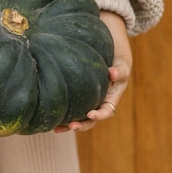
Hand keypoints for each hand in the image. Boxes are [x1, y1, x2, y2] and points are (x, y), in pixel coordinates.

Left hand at [56, 10, 131, 132]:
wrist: (107, 44)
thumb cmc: (116, 54)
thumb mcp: (122, 62)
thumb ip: (119, 69)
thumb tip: (112, 73)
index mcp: (111, 96)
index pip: (107, 110)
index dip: (100, 115)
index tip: (90, 114)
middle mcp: (99, 100)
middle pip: (91, 118)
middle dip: (82, 125)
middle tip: (70, 125)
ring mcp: (87, 97)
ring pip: (78, 114)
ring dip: (69, 123)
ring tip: (56, 128)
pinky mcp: (76, 91)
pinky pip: (70, 104)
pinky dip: (62, 111)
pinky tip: (49, 114)